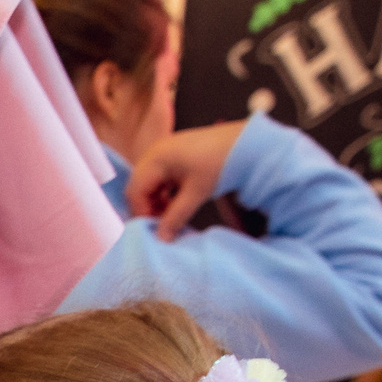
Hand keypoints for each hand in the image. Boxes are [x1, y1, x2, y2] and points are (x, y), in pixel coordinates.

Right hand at [125, 121, 247, 242]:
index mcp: (156, 158)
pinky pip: (157, 177)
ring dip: (154, 201)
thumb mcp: (197, 193)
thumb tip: (161, 239)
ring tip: (170, 214)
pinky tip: (174, 202)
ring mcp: (162, 152)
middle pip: (137, 187)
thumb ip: (176, 217)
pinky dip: (162, 192)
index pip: (135, 191)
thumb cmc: (220, 162)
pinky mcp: (171, 155)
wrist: (246, 142)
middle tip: (161, 224)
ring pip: (147, 183)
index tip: (154, 229)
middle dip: (146, 208)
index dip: (142, 213)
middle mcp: (154, 152)